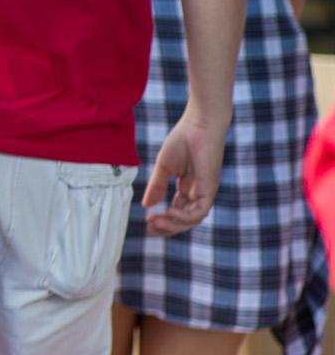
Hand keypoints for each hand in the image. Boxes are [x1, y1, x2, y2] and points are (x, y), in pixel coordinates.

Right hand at [142, 113, 228, 235]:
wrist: (199, 124)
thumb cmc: (183, 140)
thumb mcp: (164, 167)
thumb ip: (157, 186)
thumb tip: (147, 205)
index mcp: (187, 187)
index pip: (176, 211)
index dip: (162, 219)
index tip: (146, 222)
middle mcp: (197, 192)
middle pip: (184, 219)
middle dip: (167, 227)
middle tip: (149, 229)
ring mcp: (205, 192)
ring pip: (192, 220)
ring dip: (173, 225)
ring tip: (155, 222)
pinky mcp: (209, 189)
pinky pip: (198, 212)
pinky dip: (184, 217)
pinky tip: (167, 213)